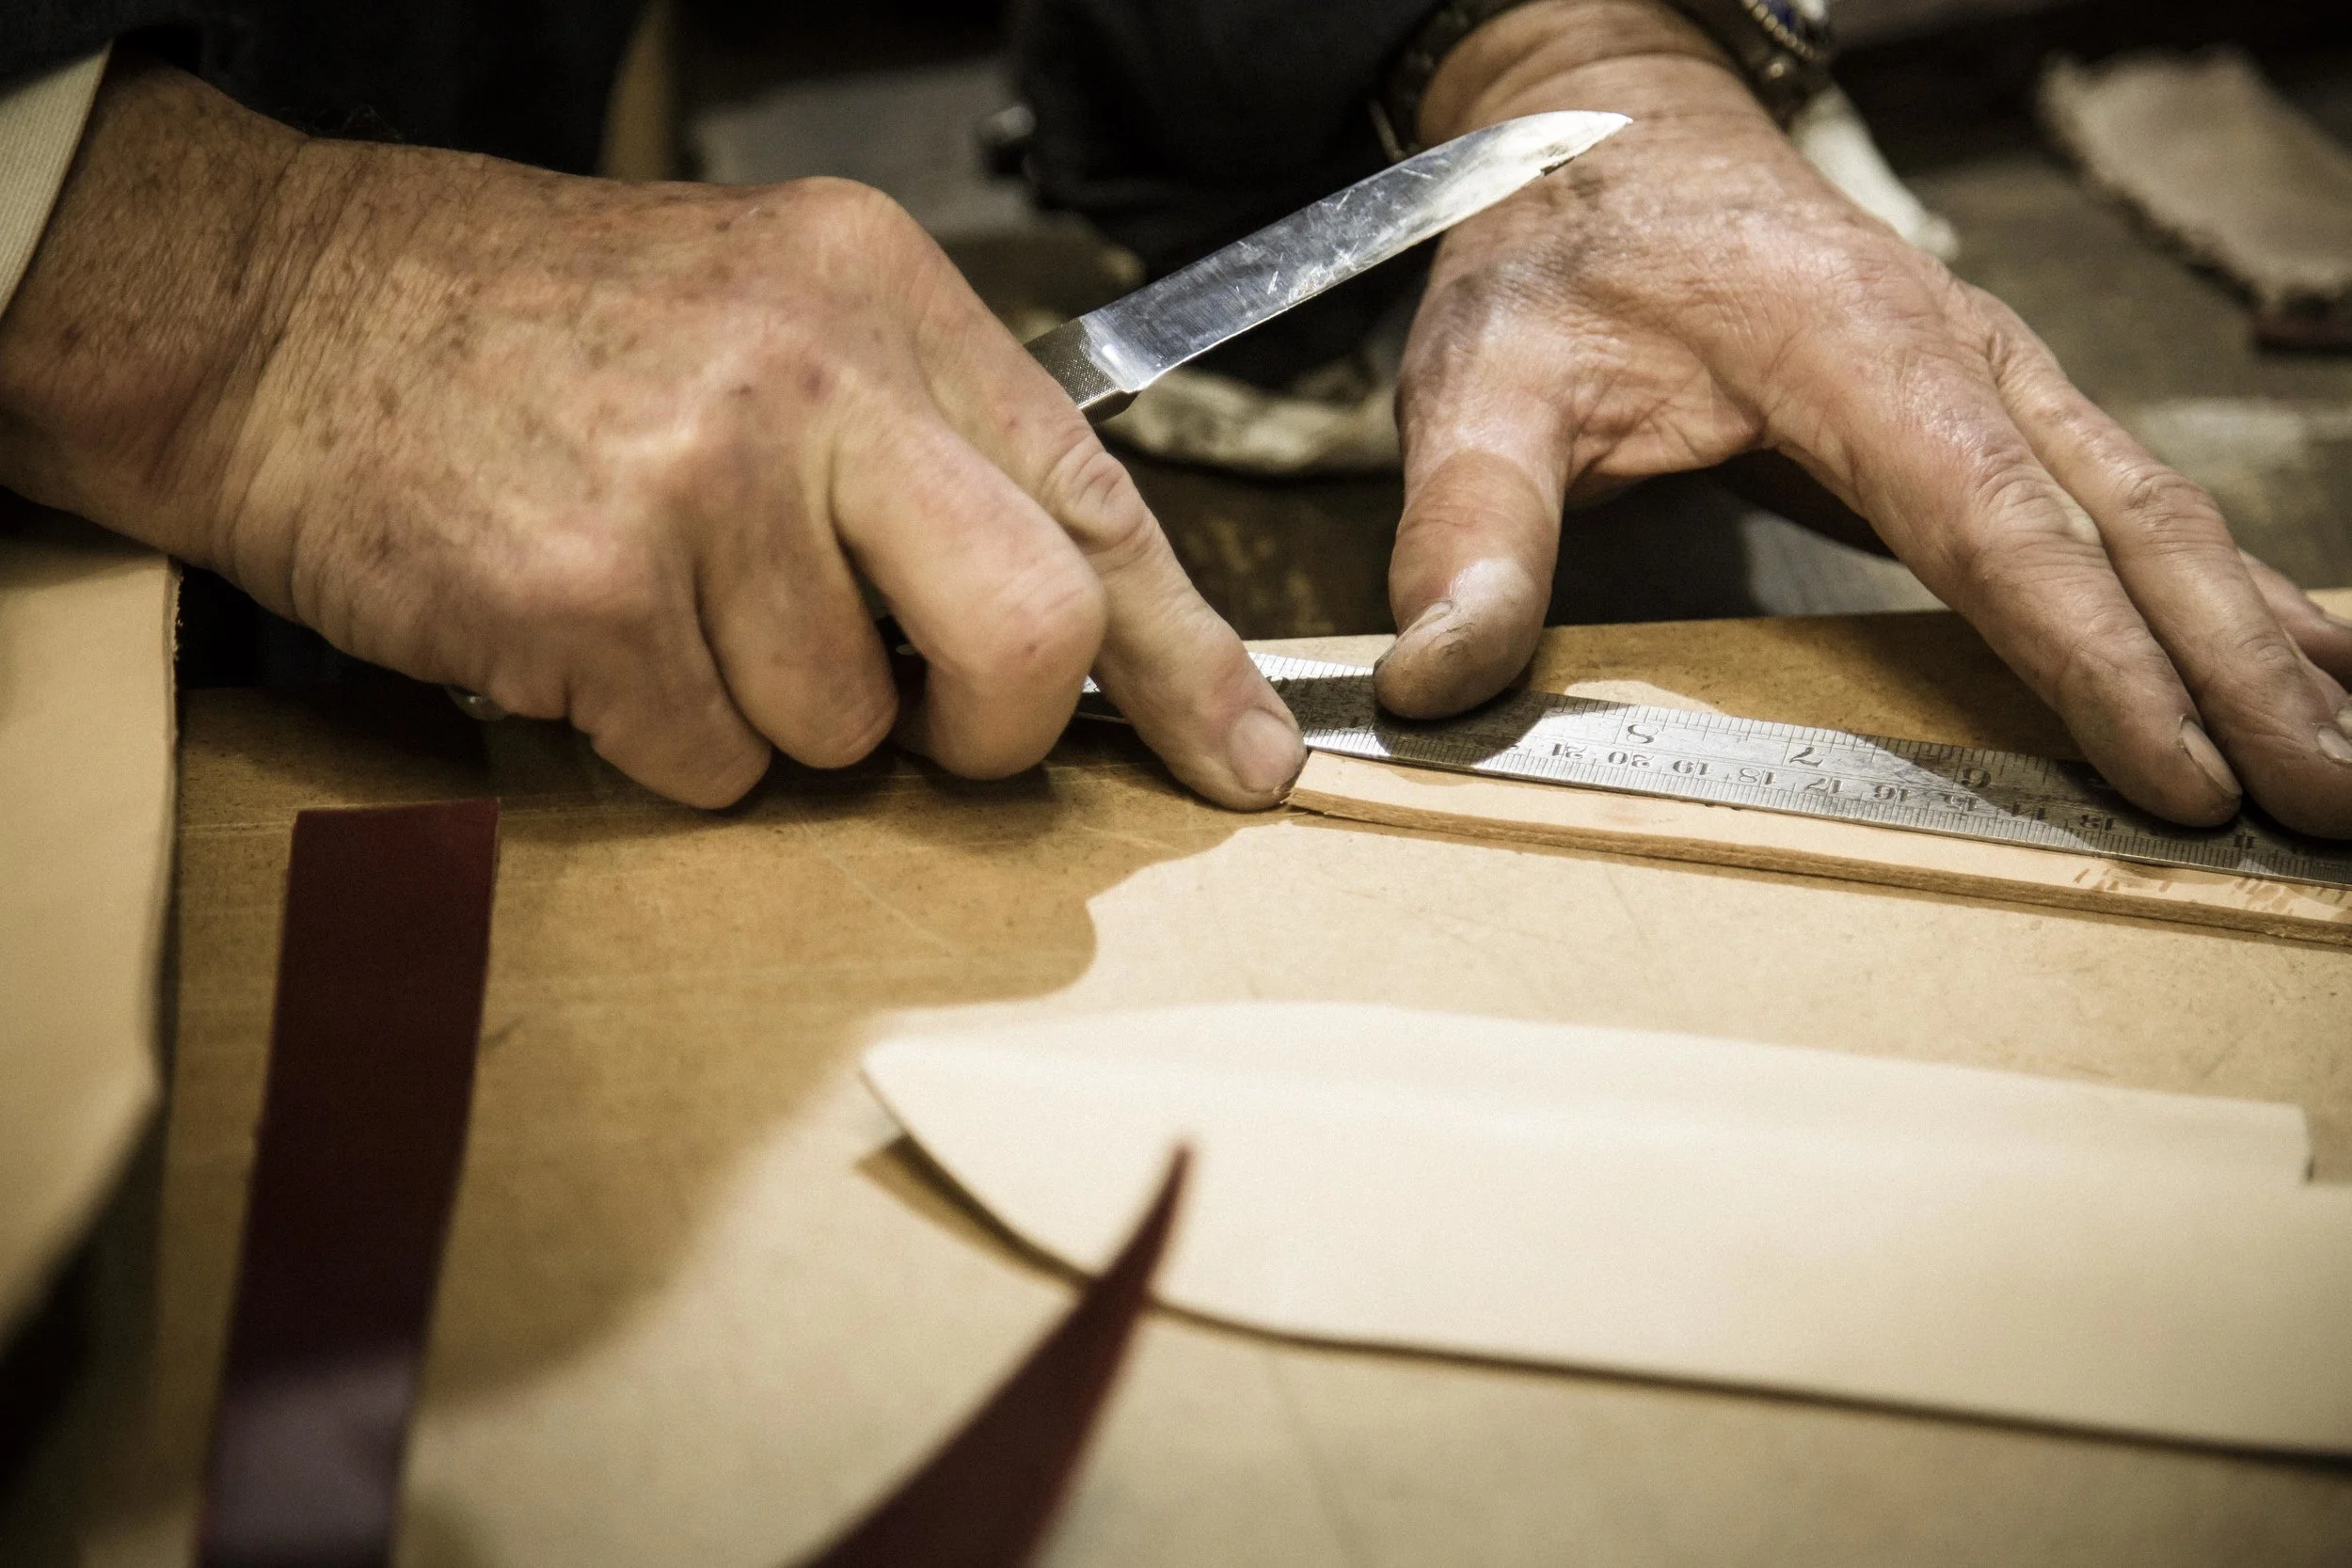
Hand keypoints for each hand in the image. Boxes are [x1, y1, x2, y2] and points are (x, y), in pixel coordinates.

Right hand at [0, 58, 1302, 809]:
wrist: (284, 310)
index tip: (1243, 762)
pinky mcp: (590, 592)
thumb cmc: (538, 331)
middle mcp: (812, 376)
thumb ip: (919, 457)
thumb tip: (1061, 642)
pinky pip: (707, 764)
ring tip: (666, 602)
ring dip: (767, 715)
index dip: (1187, 658)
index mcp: (881, 297)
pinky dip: (656, 736)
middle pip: (1029, 630)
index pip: (1098, 501)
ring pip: (843, 729)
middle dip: (986, 728)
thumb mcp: (768, 319)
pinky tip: (589, 631)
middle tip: (917, 725)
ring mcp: (700, 482)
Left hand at [1383, 0, 2351, 835]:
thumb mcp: (1482, 382)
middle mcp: (1960, 357)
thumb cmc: (1554, 258)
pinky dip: (2227, 584)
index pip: (1995, 523)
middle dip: (2240, 669)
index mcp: (1852, 354)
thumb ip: (1468, 527)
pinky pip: (2133, 498)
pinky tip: (2303, 651)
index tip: (2176, 774)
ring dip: (2265, 636)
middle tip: (2329, 807)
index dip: (2091, 655)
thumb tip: (1440, 674)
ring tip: (2348, 761)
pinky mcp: (1997, 400)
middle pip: (2128, 525)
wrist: (1607, 137)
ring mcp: (1996, 373)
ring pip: (2159, 512)